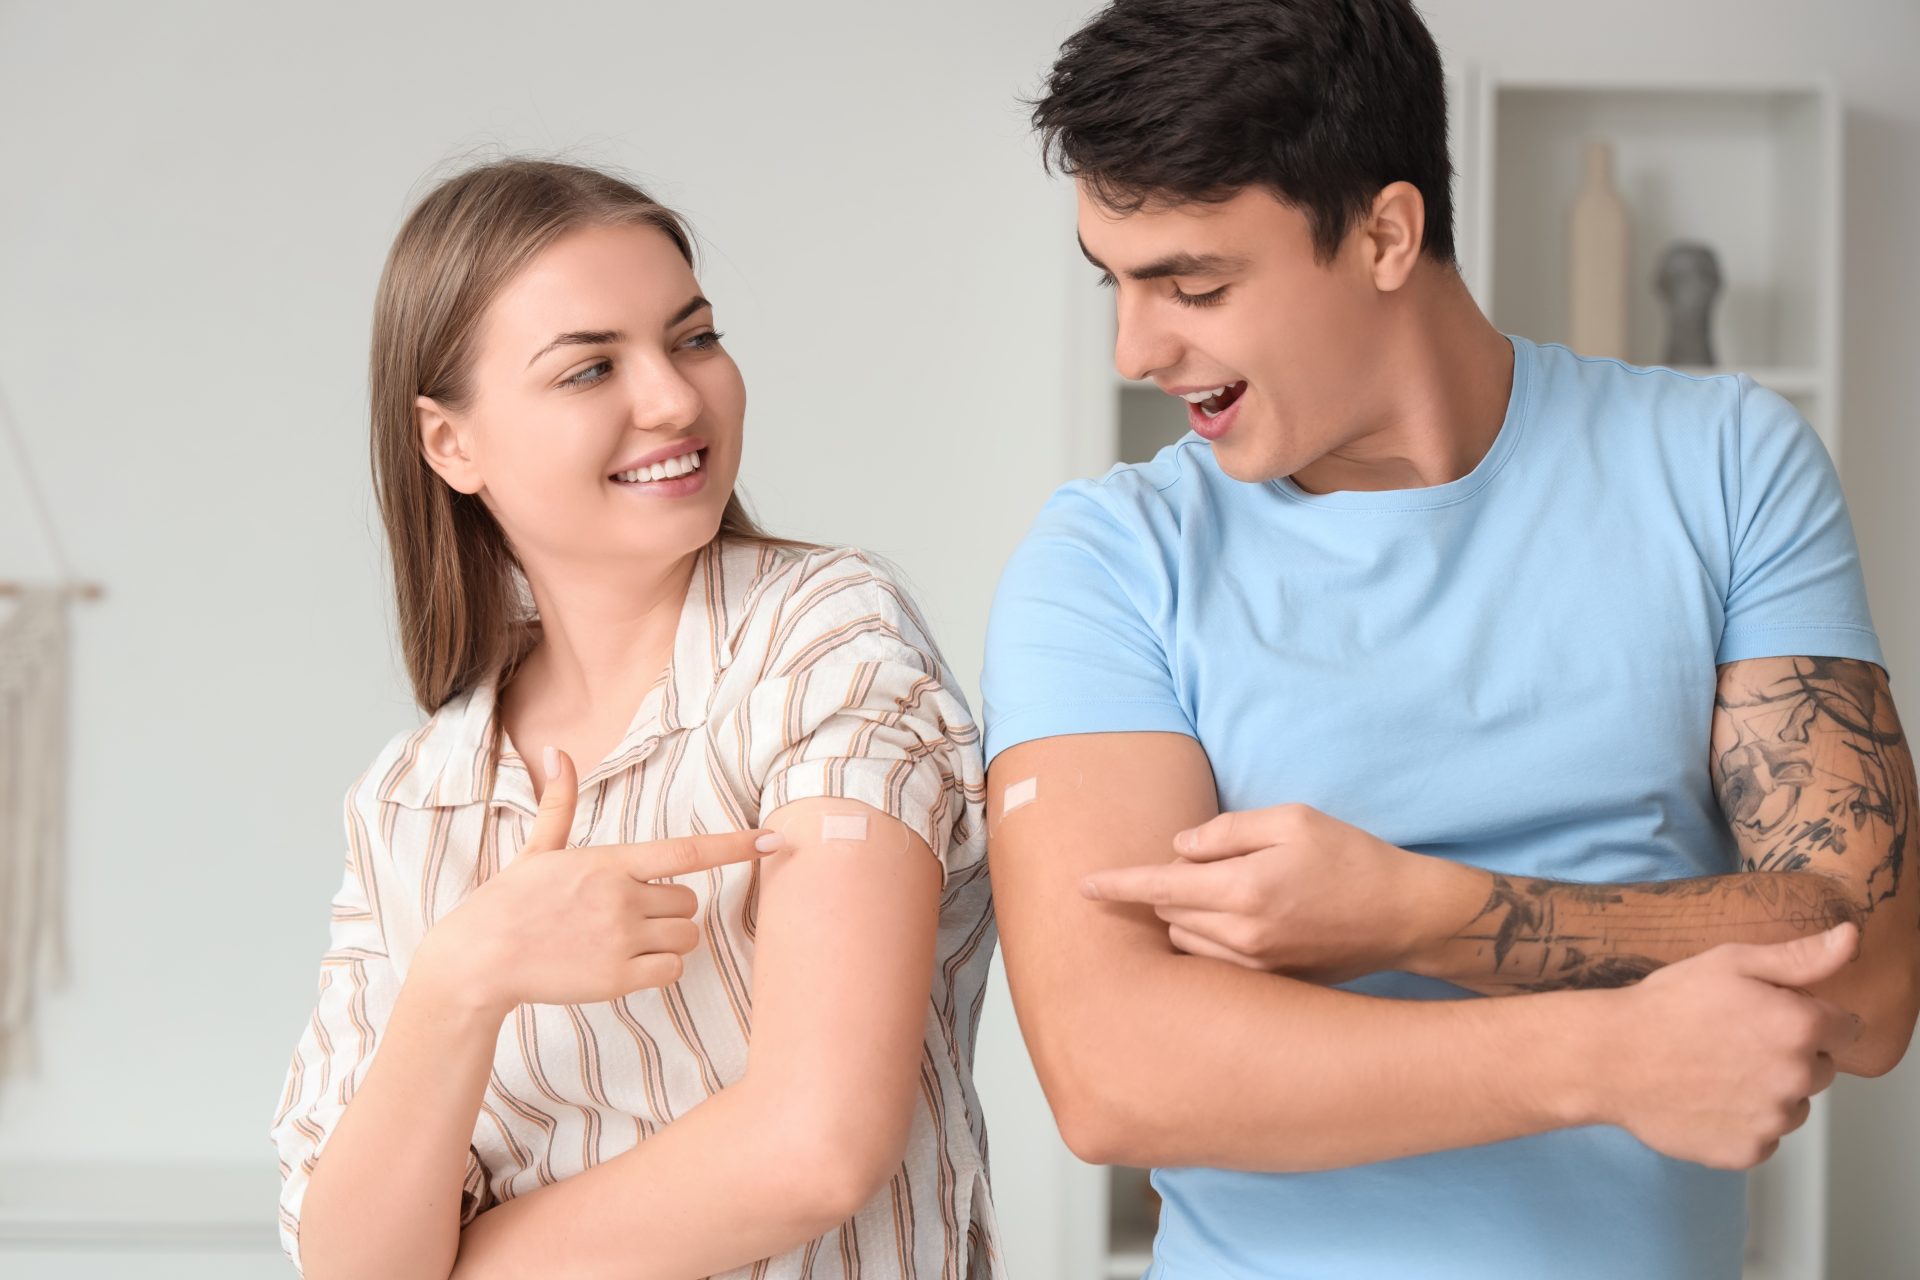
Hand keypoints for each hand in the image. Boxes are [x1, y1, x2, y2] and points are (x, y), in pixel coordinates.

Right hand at [417, 747, 783, 1012]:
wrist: (478, 959)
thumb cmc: (509, 903)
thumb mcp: (538, 850)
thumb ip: (559, 804)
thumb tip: (556, 751)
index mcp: (609, 862)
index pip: (687, 852)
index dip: (736, 846)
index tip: (774, 840)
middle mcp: (622, 898)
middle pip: (689, 901)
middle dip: (670, 907)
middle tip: (628, 913)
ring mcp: (622, 940)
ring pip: (686, 936)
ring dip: (670, 938)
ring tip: (625, 939)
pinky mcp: (618, 978)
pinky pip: (671, 970)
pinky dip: (658, 968)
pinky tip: (623, 964)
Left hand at [1079, 802, 1449, 982]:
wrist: (1402, 916)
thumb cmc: (1350, 857)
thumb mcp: (1293, 819)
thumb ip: (1228, 830)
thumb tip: (1180, 848)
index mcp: (1244, 889)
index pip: (1159, 888)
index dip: (1117, 885)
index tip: (1082, 886)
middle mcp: (1242, 935)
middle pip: (1169, 914)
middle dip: (1168, 889)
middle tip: (1208, 863)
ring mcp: (1255, 967)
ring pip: (1186, 941)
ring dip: (1188, 916)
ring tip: (1231, 891)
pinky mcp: (1268, 983)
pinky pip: (1214, 962)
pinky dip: (1210, 939)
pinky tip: (1240, 921)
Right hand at [1598, 923, 1862, 1168]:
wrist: (1612, 1058)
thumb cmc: (1667, 1005)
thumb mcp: (1730, 962)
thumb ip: (1800, 956)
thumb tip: (1851, 938)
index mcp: (1800, 1027)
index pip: (1844, 1028)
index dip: (1809, 1017)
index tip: (1770, 1015)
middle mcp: (1797, 1078)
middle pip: (1820, 1068)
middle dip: (1790, 1055)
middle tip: (1735, 1041)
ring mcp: (1773, 1121)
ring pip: (1792, 1105)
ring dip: (1769, 1092)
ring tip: (1717, 1072)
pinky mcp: (1749, 1151)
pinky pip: (1763, 1136)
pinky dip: (1743, 1122)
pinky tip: (1708, 1099)